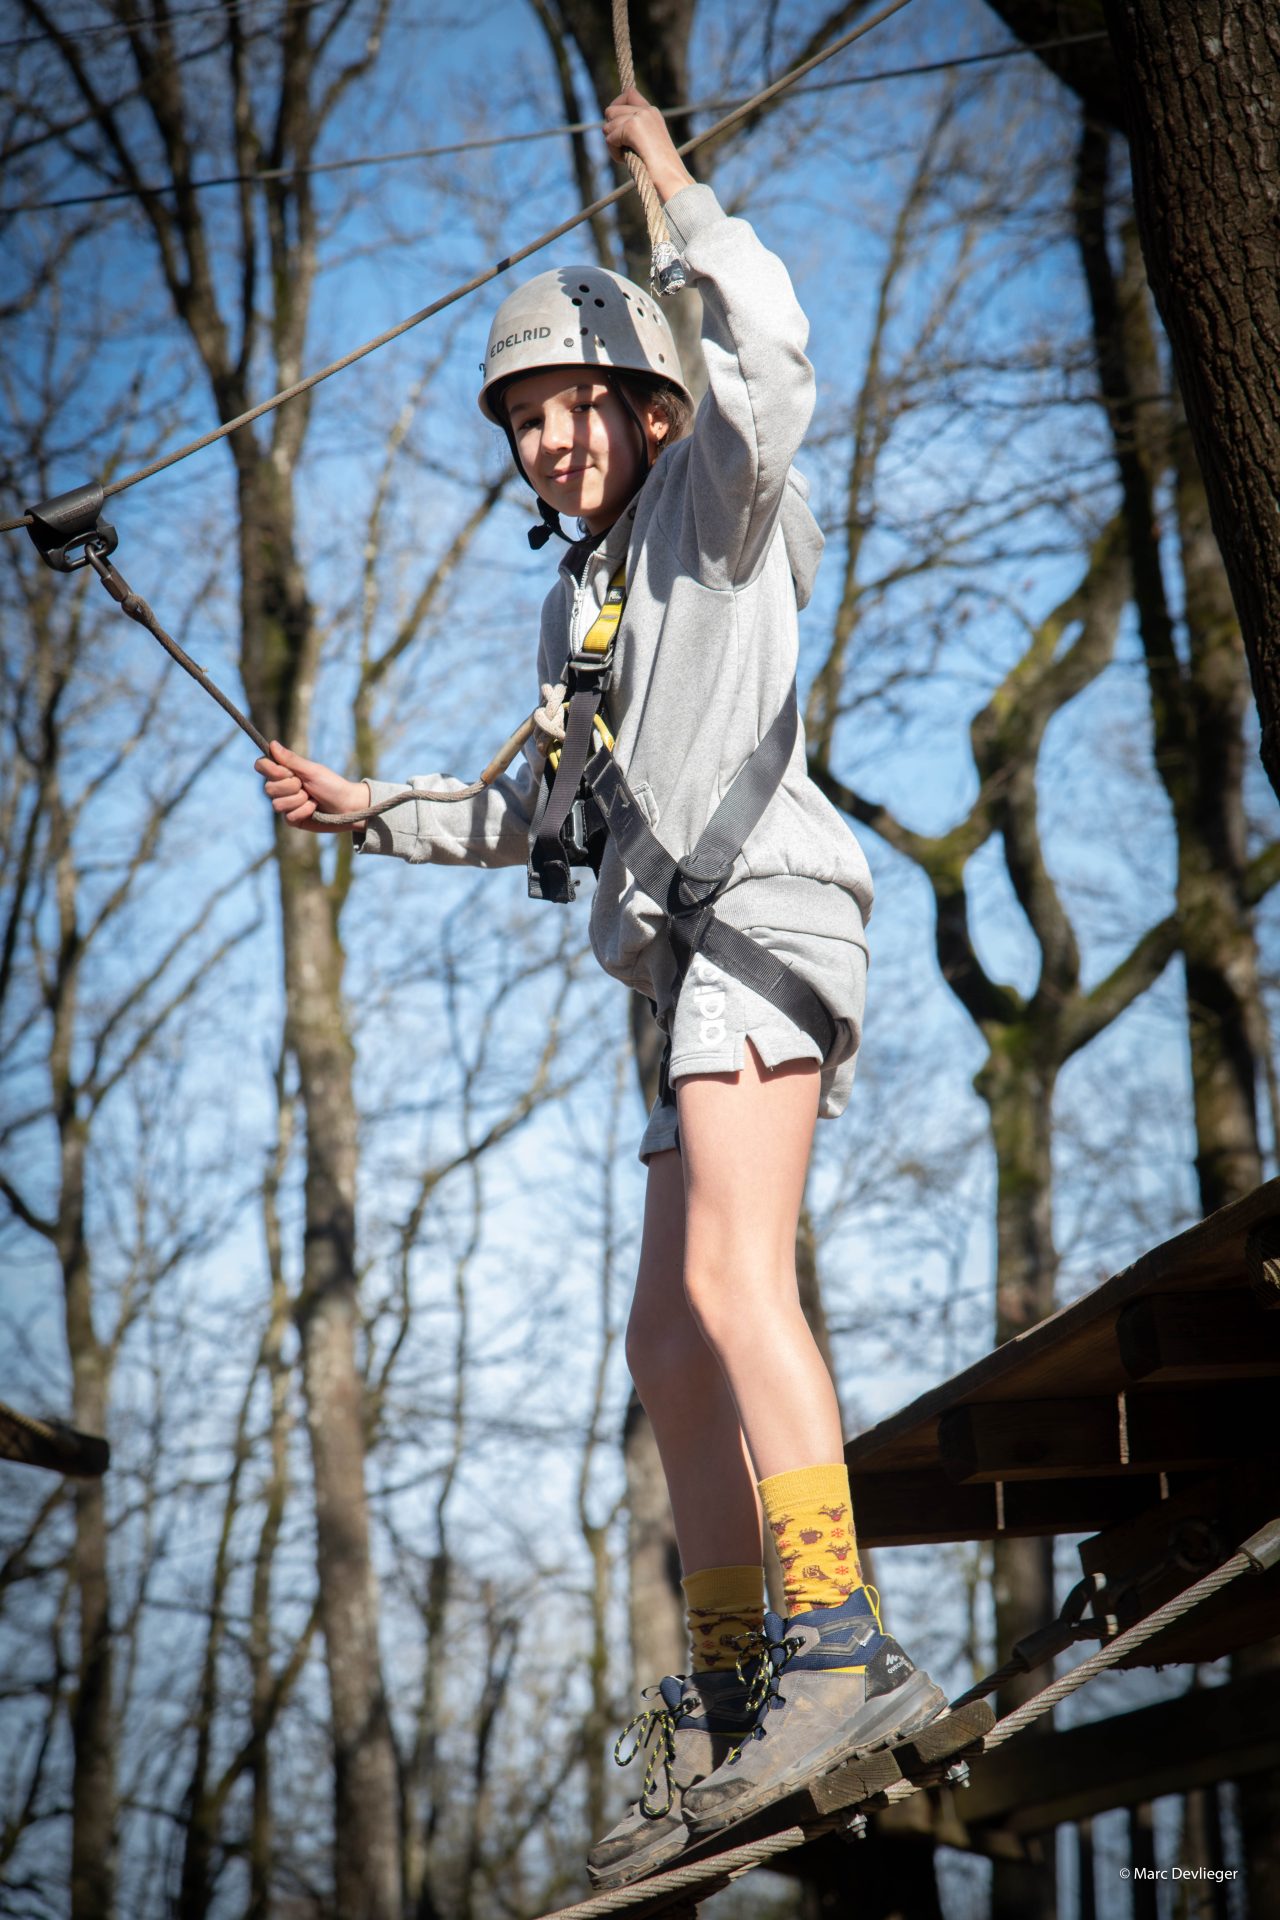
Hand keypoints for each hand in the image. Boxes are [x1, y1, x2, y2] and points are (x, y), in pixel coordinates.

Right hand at [255, 740, 368, 832]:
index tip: (287, 771)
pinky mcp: (292, 819)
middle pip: (268, 788)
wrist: (347, 806)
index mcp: (285, 771)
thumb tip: (273, 744)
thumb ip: (291, 760)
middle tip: (306, 786)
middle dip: (291, 787)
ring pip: (277, 804)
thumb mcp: (312, 770)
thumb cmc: (332, 784)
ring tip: (312, 798)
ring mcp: (286, 804)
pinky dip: (304, 811)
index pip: (262, 766)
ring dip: (299, 800)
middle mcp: (282, 787)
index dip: (270, 769)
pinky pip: (288, 816)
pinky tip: (314, 809)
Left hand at [603, 87, 695, 203]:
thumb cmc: (661, 171)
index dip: (617, 105)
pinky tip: (626, 161)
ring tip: (627, 157)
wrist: (672, 179)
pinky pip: (610, 138)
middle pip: (611, 110)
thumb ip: (633, 130)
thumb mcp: (648, 144)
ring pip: (608, 125)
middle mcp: (647, 110)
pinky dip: (614, 153)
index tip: (614, 122)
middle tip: (623, 148)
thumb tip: (607, 127)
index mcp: (652, 112)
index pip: (629, 93)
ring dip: (612, 144)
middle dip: (611, 130)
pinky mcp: (632, 127)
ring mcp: (640, 117)